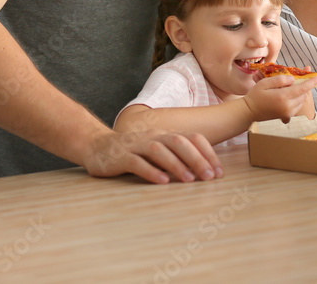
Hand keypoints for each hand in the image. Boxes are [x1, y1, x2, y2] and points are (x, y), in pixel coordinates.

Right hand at [82, 129, 222, 184]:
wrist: (97, 146)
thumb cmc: (133, 152)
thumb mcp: (158, 151)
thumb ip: (177, 157)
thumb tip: (204, 170)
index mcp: (166, 134)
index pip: (193, 138)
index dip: (208, 153)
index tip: (219, 172)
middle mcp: (154, 137)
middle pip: (180, 142)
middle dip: (197, 159)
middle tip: (210, 177)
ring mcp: (136, 146)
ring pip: (160, 150)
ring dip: (177, 165)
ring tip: (189, 180)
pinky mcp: (121, 157)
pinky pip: (137, 163)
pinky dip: (151, 171)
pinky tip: (162, 181)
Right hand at [244, 74, 316, 121]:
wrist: (249, 111)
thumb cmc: (255, 95)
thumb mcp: (264, 83)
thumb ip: (280, 80)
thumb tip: (293, 79)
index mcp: (283, 97)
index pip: (302, 89)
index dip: (311, 82)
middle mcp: (288, 106)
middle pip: (303, 94)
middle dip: (305, 85)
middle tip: (303, 76)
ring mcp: (288, 113)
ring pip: (302, 101)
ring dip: (301, 93)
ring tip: (294, 85)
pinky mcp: (286, 116)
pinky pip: (297, 106)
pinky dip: (298, 99)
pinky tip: (291, 94)